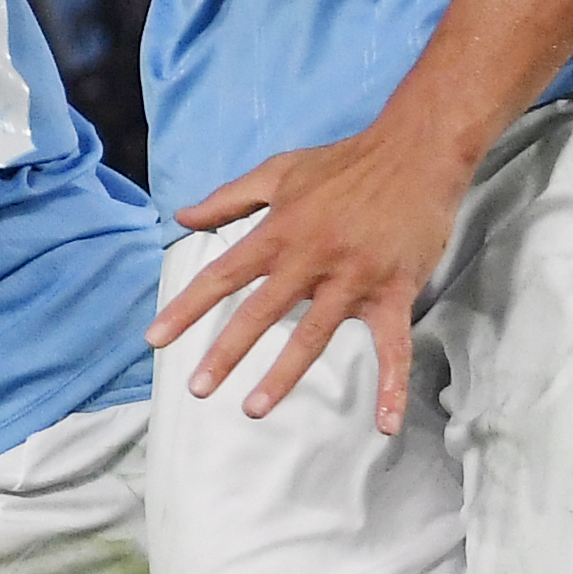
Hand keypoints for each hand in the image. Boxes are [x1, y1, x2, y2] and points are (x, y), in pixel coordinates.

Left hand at [156, 101, 491, 433]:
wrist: (417, 150)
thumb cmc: (344, 161)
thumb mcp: (279, 171)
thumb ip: (228, 198)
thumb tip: (181, 215)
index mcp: (278, 232)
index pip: (221, 275)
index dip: (186, 309)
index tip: (155, 339)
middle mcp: (310, 258)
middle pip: (259, 312)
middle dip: (225, 353)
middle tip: (197, 388)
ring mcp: (354, 278)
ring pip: (313, 334)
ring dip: (283, 375)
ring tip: (254, 407)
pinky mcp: (395, 291)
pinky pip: (393, 346)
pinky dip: (392, 385)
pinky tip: (384, 423)